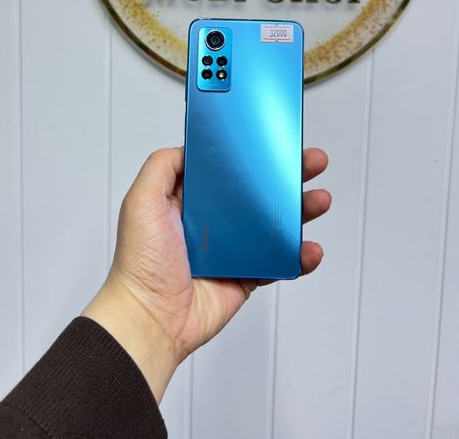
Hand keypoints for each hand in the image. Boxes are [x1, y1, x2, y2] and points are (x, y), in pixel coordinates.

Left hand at [83, 147, 329, 401]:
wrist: (151, 318)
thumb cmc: (140, 263)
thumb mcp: (141, 201)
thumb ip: (162, 166)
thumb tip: (191, 146)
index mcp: (190, 199)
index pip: (227, 168)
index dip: (251, 154)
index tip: (273, 139)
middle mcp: (213, 221)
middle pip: (258, 192)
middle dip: (287, 175)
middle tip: (310, 162)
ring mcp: (232, 249)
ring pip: (274, 224)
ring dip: (300, 211)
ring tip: (318, 199)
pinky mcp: (246, 275)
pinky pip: (279, 262)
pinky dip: (299, 256)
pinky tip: (310, 248)